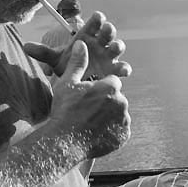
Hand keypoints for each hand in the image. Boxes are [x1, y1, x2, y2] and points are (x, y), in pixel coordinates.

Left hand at [24, 11, 131, 79]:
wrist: (76, 83)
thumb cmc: (68, 65)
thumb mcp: (55, 59)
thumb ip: (43, 52)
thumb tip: (25, 47)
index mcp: (87, 36)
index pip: (93, 23)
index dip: (97, 19)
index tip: (98, 16)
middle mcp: (100, 43)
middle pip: (108, 32)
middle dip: (108, 30)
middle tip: (107, 28)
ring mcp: (108, 56)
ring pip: (117, 47)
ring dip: (118, 45)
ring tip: (115, 46)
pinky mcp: (114, 69)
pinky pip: (122, 67)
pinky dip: (124, 68)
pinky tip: (122, 71)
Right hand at [48, 41, 130, 158]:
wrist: (64, 142)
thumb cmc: (64, 111)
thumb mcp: (67, 84)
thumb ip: (77, 63)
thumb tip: (81, 44)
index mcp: (111, 87)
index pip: (112, 83)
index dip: (100, 89)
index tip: (89, 96)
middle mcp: (121, 102)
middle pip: (116, 98)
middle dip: (106, 103)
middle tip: (88, 112)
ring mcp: (124, 120)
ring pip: (119, 114)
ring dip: (110, 116)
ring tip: (91, 123)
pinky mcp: (124, 136)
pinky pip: (120, 130)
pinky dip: (112, 131)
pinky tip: (97, 133)